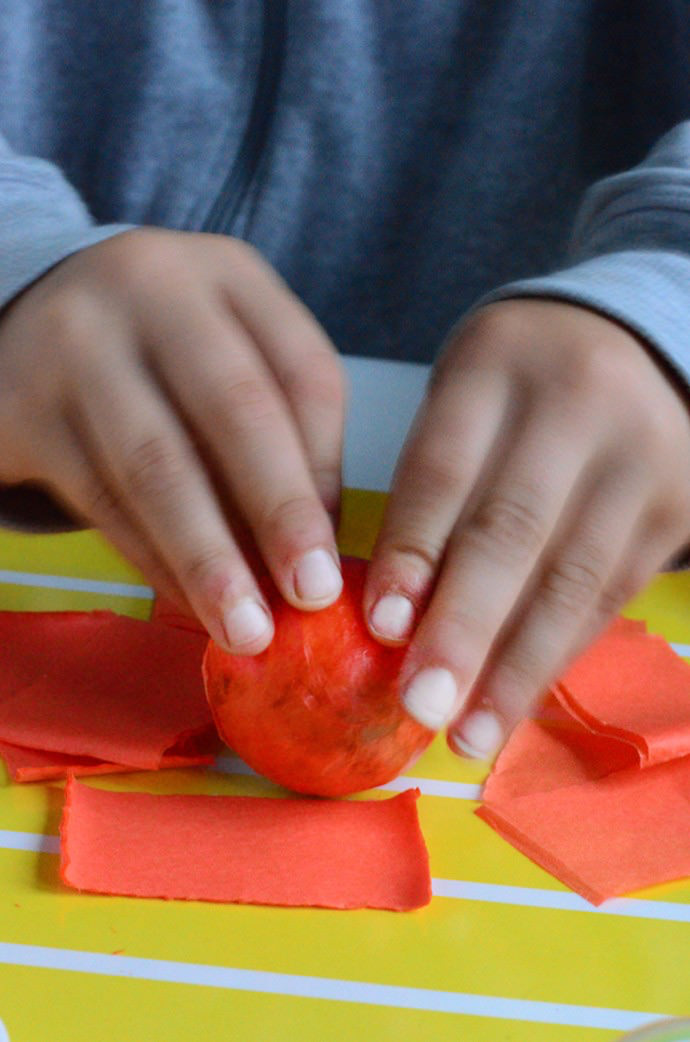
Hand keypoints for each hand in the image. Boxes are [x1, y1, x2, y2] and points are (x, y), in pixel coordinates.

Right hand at [0, 228, 346, 651]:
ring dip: (208, 559)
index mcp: (229, 273)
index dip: (328, 471)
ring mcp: (79, 339)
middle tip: (310, 594)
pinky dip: (150, 560)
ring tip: (246, 627)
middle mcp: (154, 286)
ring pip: (158, 465)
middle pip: (237, 410)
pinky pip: (99, 497)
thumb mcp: (226, 355)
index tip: (337, 555)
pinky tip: (184, 603)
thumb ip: (282, 429)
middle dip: (279, 514)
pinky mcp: (22, 401)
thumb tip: (317, 548)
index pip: (305, 372)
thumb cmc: (155, 353)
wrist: (23, 322)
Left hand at [364, 299, 689, 758]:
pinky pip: (609, 594)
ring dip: (515, 668)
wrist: (635, 346)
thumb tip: (392, 617)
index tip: (382, 628)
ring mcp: (640, 454)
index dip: (413, 552)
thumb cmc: (516, 386)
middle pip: (513, 529)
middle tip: (420, 705)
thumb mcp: (463, 400)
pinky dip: (556, 653)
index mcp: (495, 362)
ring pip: (570, 578)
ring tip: (468, 735)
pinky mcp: (678, 504)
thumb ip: (429, 489)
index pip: (445, 468)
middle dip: (464, 628)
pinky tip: (516, 701)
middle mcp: (576, 402)